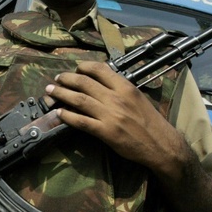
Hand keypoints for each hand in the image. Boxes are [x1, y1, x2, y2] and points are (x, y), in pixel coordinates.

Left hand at [45, 61, 183, 175]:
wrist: (160, 144)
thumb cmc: (149, 120)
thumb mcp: (137, 97)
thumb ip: (119, 88)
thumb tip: (100, 80)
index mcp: (125, 87)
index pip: (99, 69)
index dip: (83, 67)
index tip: (75, 69)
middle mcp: (116, 98)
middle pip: (84, 82)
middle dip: (66, 78)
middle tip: (57, 79)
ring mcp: (110, 115)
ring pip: (79, 100)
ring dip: (61, 94)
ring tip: (50, 91)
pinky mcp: (106, 132)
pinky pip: (81, 121)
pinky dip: (68, 115)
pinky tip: (59, 112)